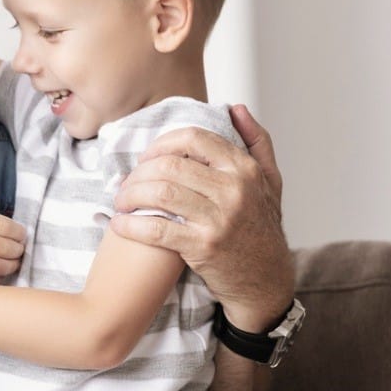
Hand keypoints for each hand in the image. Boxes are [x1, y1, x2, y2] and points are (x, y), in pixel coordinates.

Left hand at [110, 105, 293, 330]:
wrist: (266, 283)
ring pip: (160, 192)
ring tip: (120, 201)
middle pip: (169, 165)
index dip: (160, 144)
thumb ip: (256, 142)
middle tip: (126, 183)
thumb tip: (236, 108)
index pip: (192, 139)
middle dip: (139, 172)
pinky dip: (131, 225)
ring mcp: (219, 218)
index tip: (146, 158)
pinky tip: (120, 225)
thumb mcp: (271, 182)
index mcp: (245, 169)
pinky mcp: (203, 246)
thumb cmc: (262, 228)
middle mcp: (234, 190)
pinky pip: (156, 229)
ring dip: (130, 195)